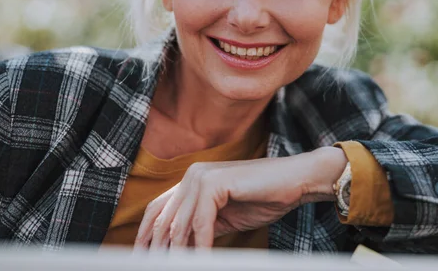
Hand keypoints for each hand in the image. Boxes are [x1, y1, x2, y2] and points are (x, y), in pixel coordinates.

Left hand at [133, 146, 347, 249]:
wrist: (294, 180)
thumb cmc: (263, 198)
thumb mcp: (223, 218)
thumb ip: (200, 228)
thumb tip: (179, 250)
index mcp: (191, 181)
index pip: (157, 210)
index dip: (145, 236)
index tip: (142, 259)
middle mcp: (191, 176)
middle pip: (162, 218)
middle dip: (158, 249)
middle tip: (155, 268)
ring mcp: (201, 176)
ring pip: (180, 224)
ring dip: (180, 253)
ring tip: (178, 268)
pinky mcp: (215, 182)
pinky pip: (201, 223)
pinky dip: (200, 246)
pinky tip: (203, 260)